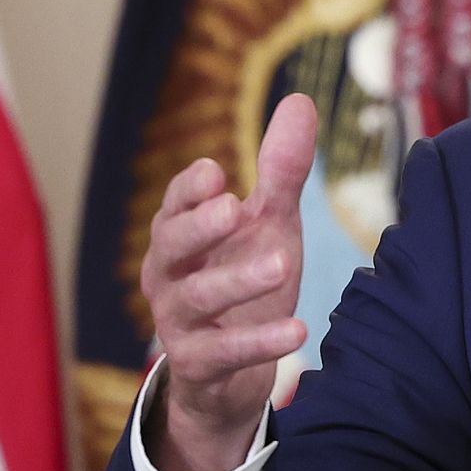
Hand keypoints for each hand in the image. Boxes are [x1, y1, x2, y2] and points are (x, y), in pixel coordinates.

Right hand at [140, 94, 316, 470]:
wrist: (234, 371)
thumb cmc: (243, 279)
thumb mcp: (268, 224)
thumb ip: (281, 171)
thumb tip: (300, 99)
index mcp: (182, 236)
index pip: (175, 205)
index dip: (189, 189)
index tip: (215, 170)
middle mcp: (170, 276)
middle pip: (171, 247)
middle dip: (198, 226)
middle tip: (231, 207)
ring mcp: (179, 322)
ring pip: (197, 299)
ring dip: (237, 282)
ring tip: (283, 264)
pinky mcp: (200, 365)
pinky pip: (223, 354)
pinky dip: (260, 342)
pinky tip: (299, 332)